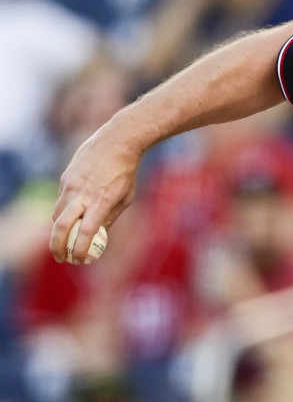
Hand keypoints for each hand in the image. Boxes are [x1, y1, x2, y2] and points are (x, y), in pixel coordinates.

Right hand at [49, 124, 141, 262]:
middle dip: (58, 246)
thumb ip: (109, 217)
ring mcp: (70, 185)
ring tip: (66, 239)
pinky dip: (63, 211)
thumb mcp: (125, 197)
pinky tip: (73, 212)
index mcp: (101, 201)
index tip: (80, 260)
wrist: (116, 142)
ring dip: (59, 230)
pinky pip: (60, 200)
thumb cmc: (126, 172)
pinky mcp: (65, 178)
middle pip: (61, 226)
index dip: (81, 248)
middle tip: (62, 258)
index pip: (86, 231)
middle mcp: (82, 194)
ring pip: (57, 214)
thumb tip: (98, 237)